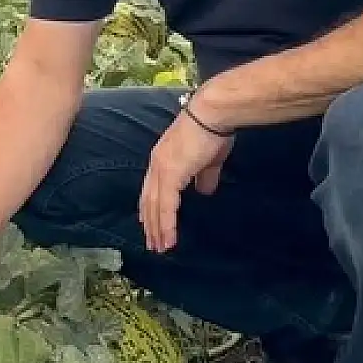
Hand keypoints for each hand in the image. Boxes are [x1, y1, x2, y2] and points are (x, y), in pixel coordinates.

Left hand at [140, 98, 233, 253]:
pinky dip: (166, 223)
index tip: (152, 226)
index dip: (152, 208)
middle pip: (149, 200)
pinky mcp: (170, 174)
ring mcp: (161, 169)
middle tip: (154, 244)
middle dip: (151, 224)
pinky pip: (166, 205)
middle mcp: (156, 165)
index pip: (153, 189)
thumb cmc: (212, 131)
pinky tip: (168, 238)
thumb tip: (205, 191)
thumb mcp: (208, 160)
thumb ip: (204, 176)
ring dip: (157, 229)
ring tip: (160, 247)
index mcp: (163, 160)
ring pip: (155, 206)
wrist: (212, 114)